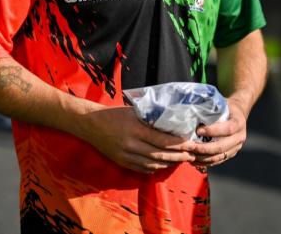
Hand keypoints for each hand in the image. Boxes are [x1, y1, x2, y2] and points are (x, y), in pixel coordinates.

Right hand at [80, 106, 195, 172]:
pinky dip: (156, 168)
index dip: (179, 144)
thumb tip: (171, 123)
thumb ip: (150, 119)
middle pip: (160, 155)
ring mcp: (125, 155)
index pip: (162, 140)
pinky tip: (164, 164)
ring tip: (181, 159)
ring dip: (169, 163)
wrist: (89, 124)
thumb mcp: (133, 111)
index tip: (191, 143)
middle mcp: (131, 144)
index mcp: (135, 129)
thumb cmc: (113, 114)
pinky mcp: (121, 162)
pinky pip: (142, 168)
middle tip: (191, 154)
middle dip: (178, 156)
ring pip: (152, 164)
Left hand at [187, 102, 247, 168]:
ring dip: (203, 157)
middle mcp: (240, 137)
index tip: (198, 130)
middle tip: (190, 146)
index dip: (213, 131)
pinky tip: (194, 160)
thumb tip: (192, 111)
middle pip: (222, 147)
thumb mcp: (222, 104)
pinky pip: (217, 161)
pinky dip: (205, 162)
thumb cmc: (226, 107)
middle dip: (205, 148)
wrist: (238, 114)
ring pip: (219, 157)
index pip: (228, 129)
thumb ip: (211, 108)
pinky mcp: (230, 154)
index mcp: (239, 123)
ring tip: (190, 154)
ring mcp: (236, 148)